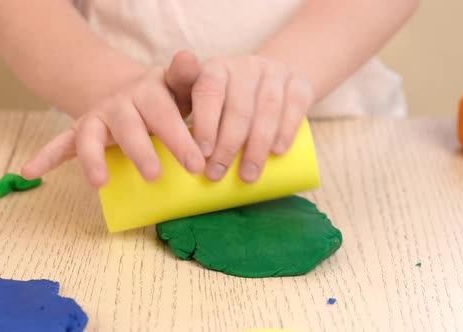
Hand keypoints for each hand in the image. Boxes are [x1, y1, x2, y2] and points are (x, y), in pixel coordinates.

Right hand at [21, 53, 204, 186]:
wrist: (134, 92)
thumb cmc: (167, 97)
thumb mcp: (179, 86)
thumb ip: (186, 76)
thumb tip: (188, 57)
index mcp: (148, 93)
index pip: (164, 114)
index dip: (179, 139)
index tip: (196, 165)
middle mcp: (120, 104)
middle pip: (128, 127)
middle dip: (140, 151)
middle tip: (154, 176)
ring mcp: (98, 117)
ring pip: (90, 136)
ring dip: (92, 159)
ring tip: (98, 183)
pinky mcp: (83, 132)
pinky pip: (62, 143)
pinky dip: (46, 156)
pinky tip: (30, 171)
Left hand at [167, 54, 314, 182]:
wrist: (271, 77)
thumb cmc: (225, 99)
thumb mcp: (198, 98)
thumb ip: (179, 116)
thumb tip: (163, 157)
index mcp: (215, 68)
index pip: (207, 91)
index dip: (205, 123)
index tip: (201, 153)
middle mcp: (244, 66)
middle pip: (238, 107)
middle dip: (227, 145)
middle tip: (217, 175)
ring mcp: (274, 73)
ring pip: (267, 109)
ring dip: (256, 146)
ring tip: (246, 176)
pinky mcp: (299, 83)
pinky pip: (295, 105)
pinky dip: (286, 130)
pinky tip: (278, 152)